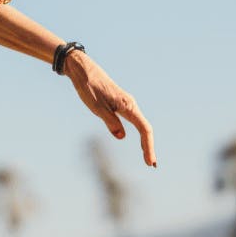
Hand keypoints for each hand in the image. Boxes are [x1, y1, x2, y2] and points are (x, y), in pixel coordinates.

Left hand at [65, 53, 155, 167]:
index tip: (149, 162)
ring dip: (145, 141)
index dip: (148, 146)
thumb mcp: (97, 107)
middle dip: (149, 147)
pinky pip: (135, 121)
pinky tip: (139, 141)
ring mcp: (127, 104)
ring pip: (141, 125)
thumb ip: (110, 121)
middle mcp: (131, 105)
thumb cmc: (89, 87)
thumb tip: (122, 136)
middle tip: (152, 165)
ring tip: (147, 157)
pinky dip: (139, 133)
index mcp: (128, 106)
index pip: (144, 129)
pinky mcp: (121, 104)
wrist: (83, 70)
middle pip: (145, 129)